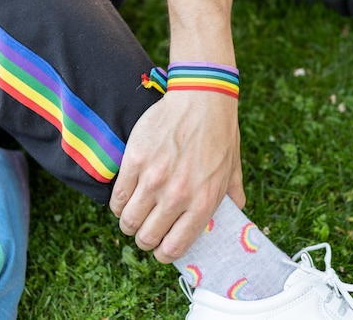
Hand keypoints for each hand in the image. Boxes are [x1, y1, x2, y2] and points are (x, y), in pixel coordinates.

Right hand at [110, 90, 244, 263]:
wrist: (201, 98)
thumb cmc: (220, 133)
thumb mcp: (233, 169)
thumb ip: (232, 197)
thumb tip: (234, 215)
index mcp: (202, 203)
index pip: (174, 246)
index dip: (163, 254)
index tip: (160, 249)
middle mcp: (176, 195)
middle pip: (147, 236)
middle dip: (144, 239)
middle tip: (145, 231)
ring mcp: (152, 178)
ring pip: (128, 220)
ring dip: (129, 223)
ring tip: (133, 216)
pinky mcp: (134, 160)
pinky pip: (117, 196)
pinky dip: (119, 203)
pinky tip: (125, 199)